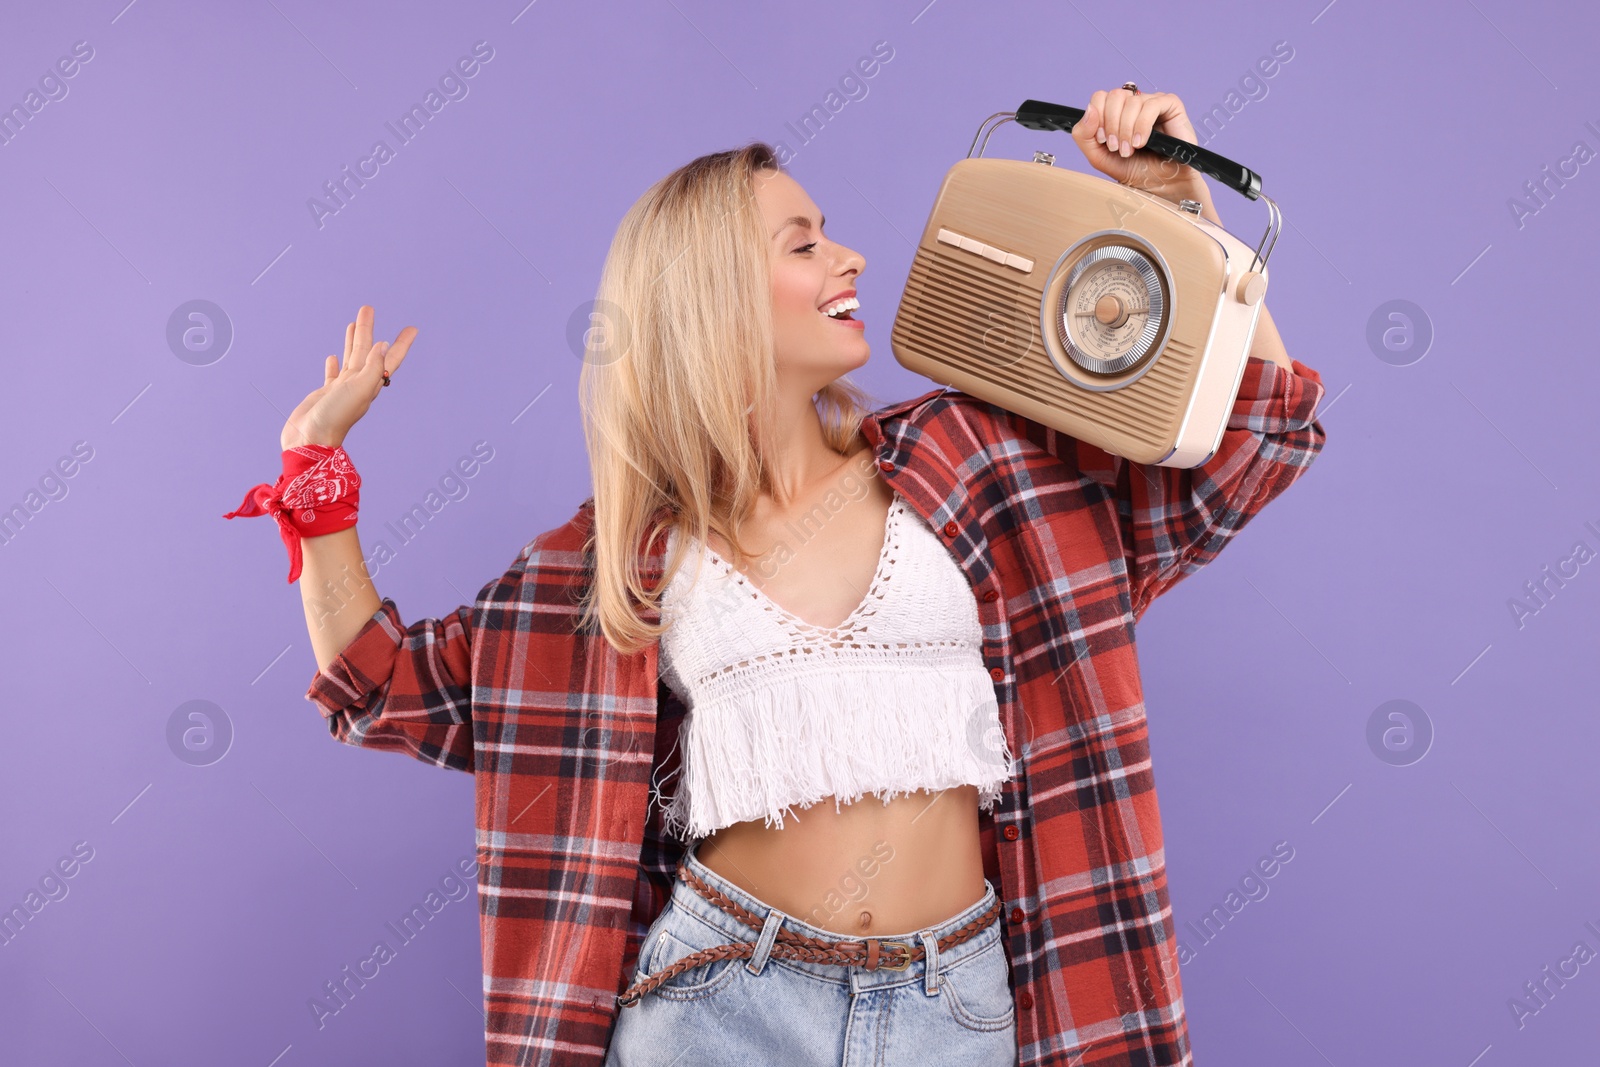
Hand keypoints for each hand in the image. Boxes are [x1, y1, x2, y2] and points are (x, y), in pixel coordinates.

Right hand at [281, 305, 416, 450]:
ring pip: (349, 359)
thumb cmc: (335, 417)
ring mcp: (342, 390)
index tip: (412, 329)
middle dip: (368, 330)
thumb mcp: (358, 389)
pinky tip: (333, 357)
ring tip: (353, 323)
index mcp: (370, 384)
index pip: (389, 359)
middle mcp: (359, 385)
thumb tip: (383, 346)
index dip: (401, 344)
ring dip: (352, 342)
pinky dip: (334, 365)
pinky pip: (333, 375)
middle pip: (366, 352)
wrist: (310, 440)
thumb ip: (371, 368)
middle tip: (368, 309)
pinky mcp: (325, 394)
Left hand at [1070, 88, 1213, 215]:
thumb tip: (1090, 108)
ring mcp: (1153, 102)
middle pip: (1115, 95)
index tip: (1102, 140)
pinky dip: (1142, 125)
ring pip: (1132, 101)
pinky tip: (1141, 142)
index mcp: (1117, 111)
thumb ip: (1084, 134)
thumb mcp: (1098, 156)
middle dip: (1112, 124)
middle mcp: (1134, 103)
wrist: (1159, 184)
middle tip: (1116, 147)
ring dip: (1126, 129)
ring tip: (1129, 150)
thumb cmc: (1133, 170)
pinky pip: (1152, 105)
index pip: (1100, 97)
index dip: (1098, 116)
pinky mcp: (1171, 105)